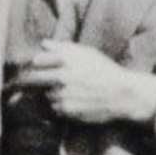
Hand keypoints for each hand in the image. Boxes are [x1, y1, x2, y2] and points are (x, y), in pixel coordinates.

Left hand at [18, 40, 155, 126]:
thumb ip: (63, 47)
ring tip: (64, 91)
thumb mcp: (87, 53)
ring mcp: (63, 95)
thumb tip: (43, 44)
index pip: (37, 61)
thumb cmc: (104, 70)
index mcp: (66, 59)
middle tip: (39, 81)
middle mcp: (61, 76)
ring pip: (45, 95)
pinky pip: (54, 108)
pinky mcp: (66, 110)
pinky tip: (71, 101)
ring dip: (49, 93)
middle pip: (34, 79)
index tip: (35, 66)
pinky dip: (58, 105)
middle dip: (34, 80)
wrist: (121, 94)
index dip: (35, 64)